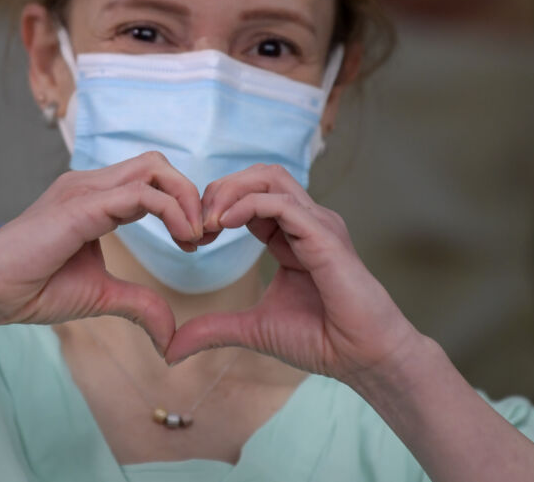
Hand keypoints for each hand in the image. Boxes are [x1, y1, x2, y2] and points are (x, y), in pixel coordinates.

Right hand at [0, 152, 202, 353]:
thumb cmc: (34, 289)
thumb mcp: (102, 296)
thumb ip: (139, 304)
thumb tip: (170, 336)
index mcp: (95, 198)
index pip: (151, 179)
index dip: (181, 204)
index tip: (194, 242)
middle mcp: (91, 185)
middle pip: (158, 163)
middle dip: (190, 194)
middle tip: (202, 234)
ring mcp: (84, 190)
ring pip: (153, 169)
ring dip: (186, 199)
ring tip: (195, 237)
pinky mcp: (80, 206)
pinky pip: (140, 194)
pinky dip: (171, 211)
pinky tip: (182, 238)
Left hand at [165, 164, 419, 382]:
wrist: (362, 358)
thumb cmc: (320, 340)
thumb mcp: (252, 329)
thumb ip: (213, 329)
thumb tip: (171, 348)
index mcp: (291, 235)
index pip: (250, 196)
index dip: (217, 207)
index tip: (195, 237)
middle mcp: (307, 221)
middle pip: (259, 176)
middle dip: (220, 190)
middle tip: (197, 223)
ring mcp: (318, 224)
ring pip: (270, 179)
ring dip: (230, 191)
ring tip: (208, 221)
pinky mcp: (325, 236)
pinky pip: (281, 204)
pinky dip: (248, 205)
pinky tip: (225, 224)